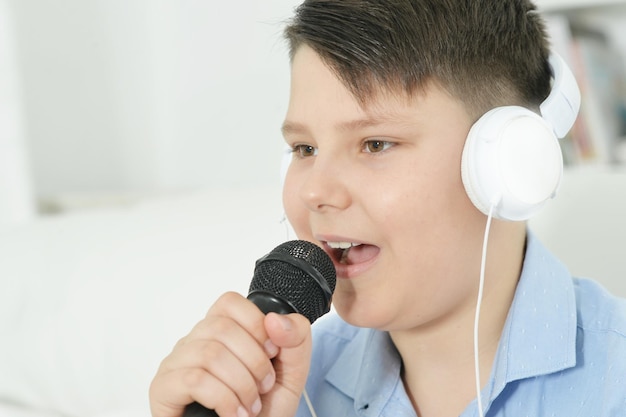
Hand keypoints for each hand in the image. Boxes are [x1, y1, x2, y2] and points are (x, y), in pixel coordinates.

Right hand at [149, 292, 311, 416]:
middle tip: (264, 387)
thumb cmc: (263, 412)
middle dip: (254, 361)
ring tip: (250, 406)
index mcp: (221, 332)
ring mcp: (175, 364)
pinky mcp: (163, 389)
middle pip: (221, 327)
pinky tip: (233, 414)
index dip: (256, 324)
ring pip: (209, 353)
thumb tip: (274, 319)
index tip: (271, 352)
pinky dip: (224, 399)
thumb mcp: (291, 373)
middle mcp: (194, 342)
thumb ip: (296, 338)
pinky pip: (194, 379)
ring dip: (241, 384)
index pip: (230, 302)